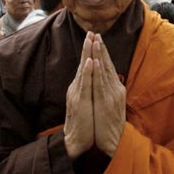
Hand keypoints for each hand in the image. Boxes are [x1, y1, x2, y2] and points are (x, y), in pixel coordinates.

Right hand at [63, 33, 94, 158]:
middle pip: (84, 64)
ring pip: (84, 71)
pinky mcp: (80, 102)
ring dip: (88, 54)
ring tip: (91, 40)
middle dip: (88, 47)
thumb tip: (97, 80)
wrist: (76, 141)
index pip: (87, 66)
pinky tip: (91, 62)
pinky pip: (85, 85)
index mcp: (80, 88)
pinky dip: (88, 72)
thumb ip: (91, 90)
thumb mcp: (89, 103)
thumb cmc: (85, 124)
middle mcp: (77, 88)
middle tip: (92, 31)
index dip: (90, 52)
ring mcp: (77, 94)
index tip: (95, 37)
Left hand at [91, 34, 125, 157]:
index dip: (103, 52)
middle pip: (107, 65)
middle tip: (95, 33)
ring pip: (104, 71)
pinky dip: (98, 72)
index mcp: (116, 89)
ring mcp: (111, 95)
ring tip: (95, 41)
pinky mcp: (106, 103)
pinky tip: (95, 62)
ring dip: (99, 55)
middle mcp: (115, 89)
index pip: (108, 67)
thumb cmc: (110, 126)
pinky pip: (100, 84)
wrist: (115, 142)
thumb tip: (108, 82)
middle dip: (101, 48)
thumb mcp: (111, 106)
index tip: (97, 39)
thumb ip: (109, 92)